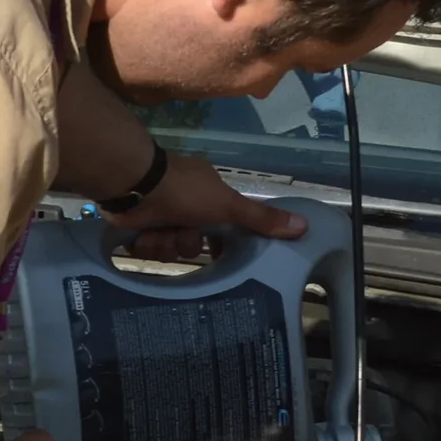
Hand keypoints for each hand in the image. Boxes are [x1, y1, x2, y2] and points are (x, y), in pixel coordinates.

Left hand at [111, 149, 304, 260]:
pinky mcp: (136, 224)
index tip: (220, 256)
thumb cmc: (186, 191)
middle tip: (182, 234)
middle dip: (187, 243)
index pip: (221, 227)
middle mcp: (184, 202)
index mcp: (207, 193)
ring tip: (160, 230)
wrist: (136, 185)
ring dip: (165, 243)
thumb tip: (304, 226)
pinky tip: (143, 232)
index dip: (220, 244)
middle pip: (193, 243)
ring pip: (169, 248)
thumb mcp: (229, 205)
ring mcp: (158, 213)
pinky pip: (147, 248)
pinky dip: (146, 242)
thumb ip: (262, 218)